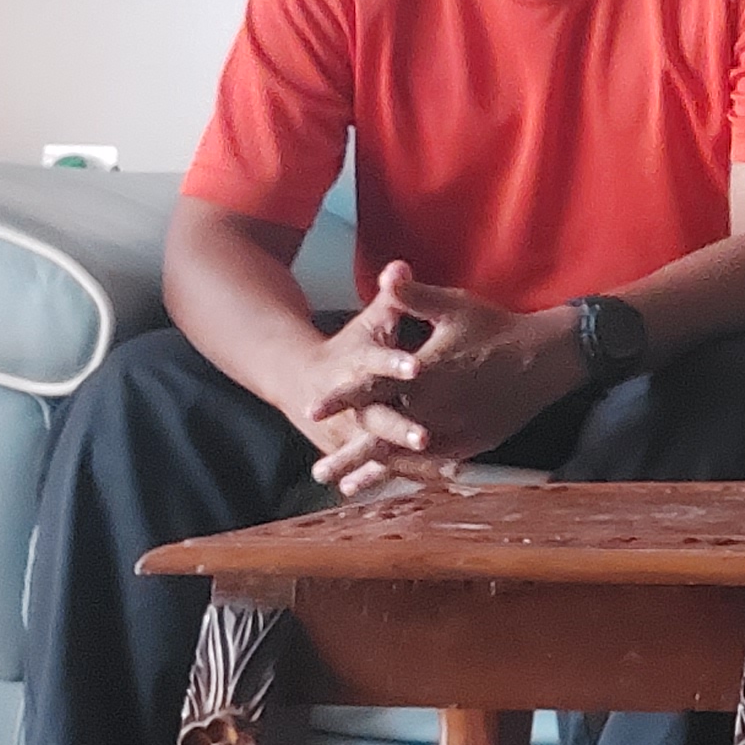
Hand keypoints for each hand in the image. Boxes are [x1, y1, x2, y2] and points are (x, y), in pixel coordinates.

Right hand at [269, 265, 446, 492]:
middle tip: (423, 436)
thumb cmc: (350, 349)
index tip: (415, 367)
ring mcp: (354, 432)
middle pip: (375, 418)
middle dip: (398, 427)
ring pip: (379, 449)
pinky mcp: (363, 450)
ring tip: (437, 465)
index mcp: (355, 366)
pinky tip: (439, 478)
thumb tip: (398, 266)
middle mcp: (351, 405)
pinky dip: (409, 475)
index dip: (394, 364)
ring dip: (403, 459)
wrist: (304, 383)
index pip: (376, 363)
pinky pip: (387, 467)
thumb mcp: (369, 323)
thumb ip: (392, 298)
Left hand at [305, 263, 583, 490]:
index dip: (341, 399)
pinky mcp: (472, 441)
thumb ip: (415, 297)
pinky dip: (412, 474)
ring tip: (347, 486)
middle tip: (318, 472)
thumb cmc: (497, 328)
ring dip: (376, 471)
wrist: (546, 357)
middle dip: (349, 454)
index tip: (311, 412)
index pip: (373, 388)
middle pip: (384, 435)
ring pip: (408, 456)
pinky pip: (436, 464)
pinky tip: (395, 482)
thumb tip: (387, 274)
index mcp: (425, 373)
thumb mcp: (455, 306)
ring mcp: (454, 428)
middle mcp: (435, 406)